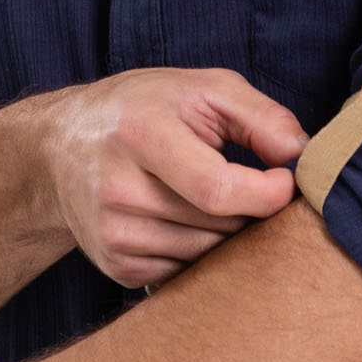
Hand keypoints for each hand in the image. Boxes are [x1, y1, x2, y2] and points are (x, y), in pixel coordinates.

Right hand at [44, 66, 309, 288]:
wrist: (60, 149)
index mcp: (140, 134)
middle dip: (251, 210)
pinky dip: (201, 252)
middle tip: (251, 185)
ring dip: (229, 234)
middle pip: (218, 225)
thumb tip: (301, 155)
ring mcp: (113, 234)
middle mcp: (118, 189)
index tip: (286, 182)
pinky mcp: (116, 266)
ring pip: (208, 256)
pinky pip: (186, 273)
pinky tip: (186, 220)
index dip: (267, 193)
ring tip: (215, 199)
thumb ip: (259, 115)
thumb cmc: (142, 110)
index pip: (217, 189)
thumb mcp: (200, 88)